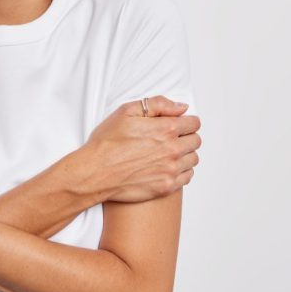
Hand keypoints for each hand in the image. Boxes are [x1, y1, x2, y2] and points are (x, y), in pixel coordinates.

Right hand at [81, 95, 200, 202]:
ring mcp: (171, 170)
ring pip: (193, 159)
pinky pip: (187, 177)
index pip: (193, 123)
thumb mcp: (127, 111)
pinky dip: (182, 171)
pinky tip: (167, 167)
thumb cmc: (107, 142)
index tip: (178, 123)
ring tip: (168, 153)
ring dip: (185, 154)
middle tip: (171, 138)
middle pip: (196, 141)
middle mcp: (172, 150)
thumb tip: (181, 107)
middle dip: (186, 136)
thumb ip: (158, 104)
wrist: (95, 172)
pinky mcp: (166, 187)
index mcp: (166, 129)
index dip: (186, 121)